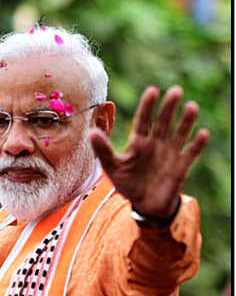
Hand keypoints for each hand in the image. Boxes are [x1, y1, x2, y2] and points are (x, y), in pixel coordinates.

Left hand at [89, 86, 208, 218]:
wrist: (145, 205)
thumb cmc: (127, 184)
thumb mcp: (112, 168)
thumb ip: (103, 150)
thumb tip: (92, 132)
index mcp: (139, 142)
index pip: (144, 120)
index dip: (147, 106)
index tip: (152, 91)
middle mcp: (156, 143)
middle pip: (163, 122)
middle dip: (168, 107)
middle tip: (175, 90)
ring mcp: (170, 153)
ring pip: (180, 133)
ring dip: (186, 120)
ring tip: (191, 106)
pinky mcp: (182, 166)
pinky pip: (191, 152)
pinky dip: (197, 144)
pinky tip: (202, 133)